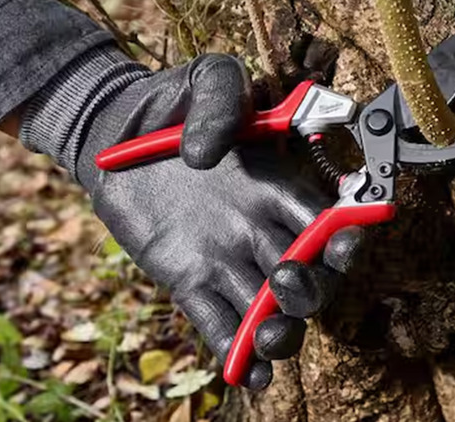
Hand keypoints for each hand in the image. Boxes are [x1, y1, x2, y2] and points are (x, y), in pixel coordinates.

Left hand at [19, 46, 361, 388]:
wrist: (111, 133)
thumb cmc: (168, 103)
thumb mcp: (205, 79)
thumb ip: (221, 99)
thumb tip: (208, 155)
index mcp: (278, 185)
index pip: (326, 223)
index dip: (343, 240)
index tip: (341, 247)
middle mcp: (261, 228)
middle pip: (307, 276)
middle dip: (310, 289)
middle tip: (284, 282)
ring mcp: (226, 258)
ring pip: (268, 310)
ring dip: (280, 332)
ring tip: (270, 337)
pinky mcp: (189, 280)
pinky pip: (218, 322)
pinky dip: (235, 353)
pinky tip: (245, 375)